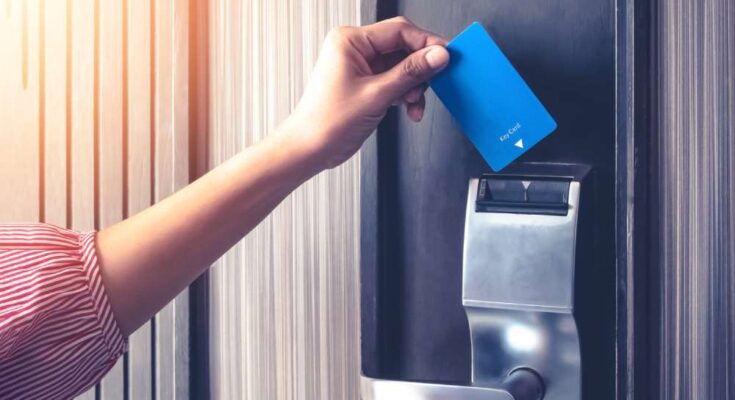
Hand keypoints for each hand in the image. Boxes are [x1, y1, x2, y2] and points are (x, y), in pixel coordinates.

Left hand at [286, 17, 449, 168]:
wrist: (310, 149)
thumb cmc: (327, 122)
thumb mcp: (377, 94)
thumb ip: (410, 73)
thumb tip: (437, 56)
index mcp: (350, 41)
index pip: (399, 30)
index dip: (426, 43)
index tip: (445, 57)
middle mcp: (354, 49)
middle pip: (402, 48)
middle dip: (419, 69)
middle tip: (433, 83)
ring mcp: (360, 67)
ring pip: (402, 67)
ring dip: (413, 87)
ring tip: (414, 104)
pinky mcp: (365, 84)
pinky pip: (395, 81)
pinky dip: (405, 95)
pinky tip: (409, 109)